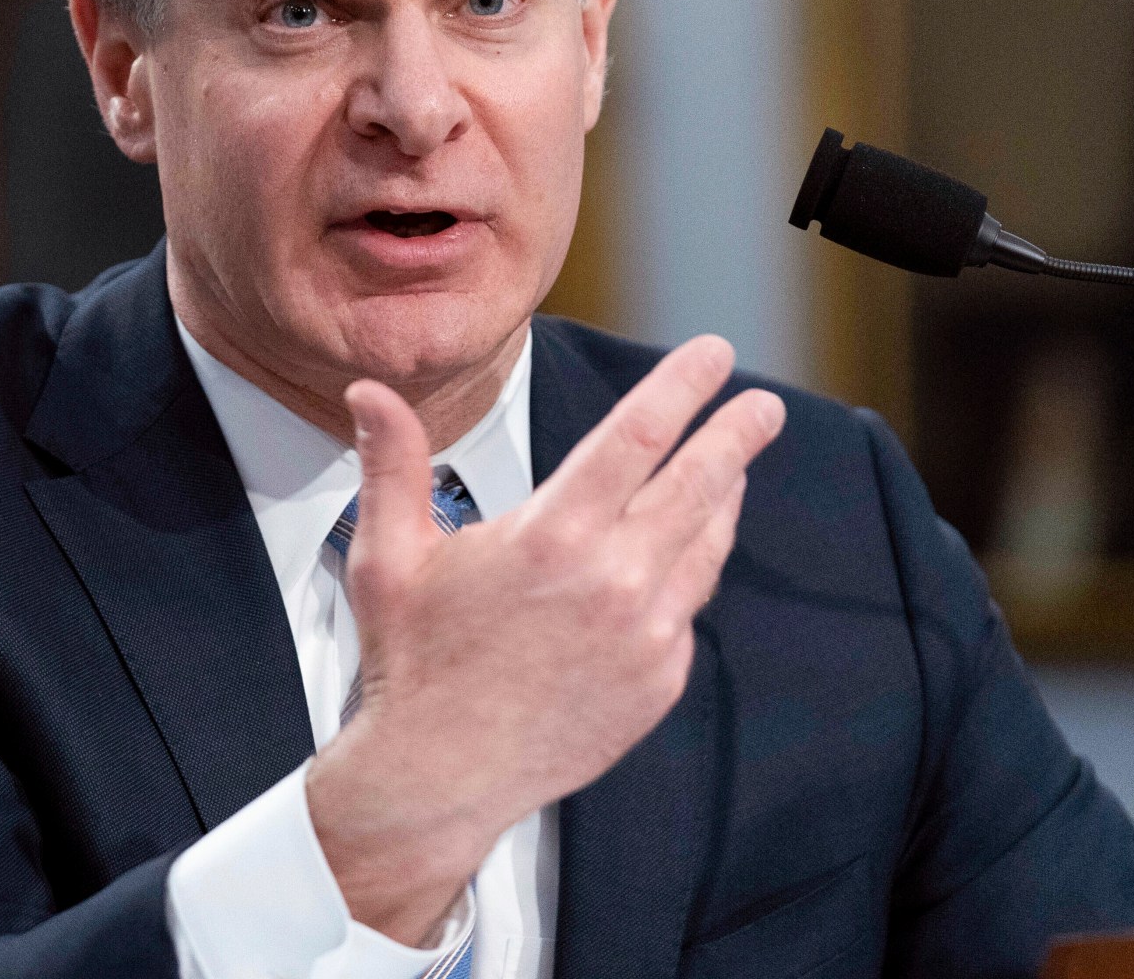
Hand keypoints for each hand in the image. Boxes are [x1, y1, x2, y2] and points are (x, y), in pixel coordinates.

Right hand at [303, 335, 784, 943]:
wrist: (442, 775)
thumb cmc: (414, 663)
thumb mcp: (390, 553)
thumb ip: (393, 463)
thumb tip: (368, 393)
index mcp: (552, 534)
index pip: (640, 435)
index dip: (684, 387)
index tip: (713, 357)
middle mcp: (613, 579)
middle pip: (700, 483)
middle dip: (738, 435)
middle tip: (765, 408)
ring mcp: (646, 633)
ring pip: (704, 545)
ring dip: (723, 499)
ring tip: (731, 471)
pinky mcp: (659, 679)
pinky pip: (687, 608)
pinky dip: (689, 571)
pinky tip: (680, 555)